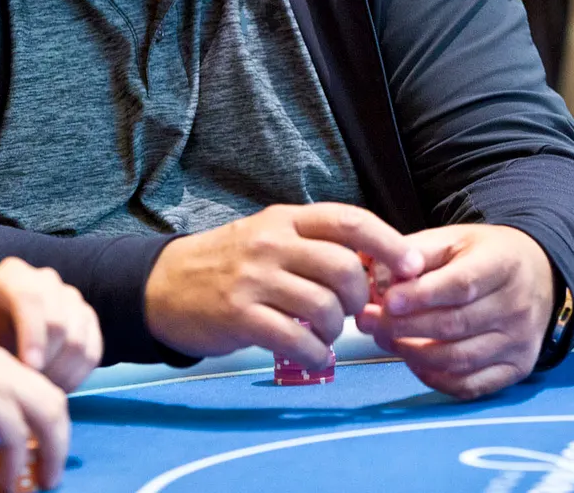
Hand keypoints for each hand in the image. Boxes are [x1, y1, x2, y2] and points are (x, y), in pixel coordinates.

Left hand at [0, 257, 102, 390]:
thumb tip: (3, 370)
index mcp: (11, 275)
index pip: (30, 298)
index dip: (32, 335)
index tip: (26, 369)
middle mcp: (45, 279)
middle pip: (58, 321)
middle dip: (45, 362)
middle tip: (28, 389)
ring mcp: (70, 298)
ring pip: (78, 338)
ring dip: (60, 373)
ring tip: (37, 391)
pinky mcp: (87, 319)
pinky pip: (93, 351)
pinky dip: (77, 376)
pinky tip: (55, 388)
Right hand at [0, 329, 69, 490]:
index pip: (37, 390)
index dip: (43, 424)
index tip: (40, 454)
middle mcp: (5, 366)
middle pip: (53, 400)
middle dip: (59, 439)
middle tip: (50, 473)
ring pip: (48, 412)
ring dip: (52, 450)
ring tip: (44, 480)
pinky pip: (16, 434)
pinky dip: (17, 462)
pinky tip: (9, 483)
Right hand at [143, 202, 422, 365]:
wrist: (162, 285)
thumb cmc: (230, 263)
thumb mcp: (270, 236)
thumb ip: (315, 244)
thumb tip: (377, 264)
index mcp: (286, 219)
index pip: (351, 221)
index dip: (390, 243)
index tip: (412, 266)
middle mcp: (272, 242)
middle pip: (345, 267)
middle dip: (360, 297)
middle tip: (352, 312)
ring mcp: (254, 279)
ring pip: (324, 306)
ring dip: (336, 329)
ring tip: (326, 335)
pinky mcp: (238, 316)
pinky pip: (295, 339)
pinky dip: (314, 353)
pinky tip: (313, 355)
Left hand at [356, 224, 553, 399]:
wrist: (536, 275)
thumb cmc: (485, 256)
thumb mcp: (454, 239)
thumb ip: (415, 252)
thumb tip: (374, 271)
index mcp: (503, 265)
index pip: (461, 285)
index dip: (421, 296)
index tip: (387, 301)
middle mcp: (517, 306)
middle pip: (455, 325)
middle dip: (403, 326)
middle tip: (368, 321)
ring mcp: (519, 341)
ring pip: (459, 359)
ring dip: (412, 353)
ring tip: (383, 337)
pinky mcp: (516, 369)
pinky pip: (470, 386)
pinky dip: (435, 378)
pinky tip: (412, 360)